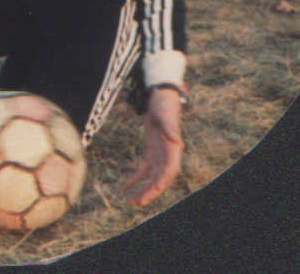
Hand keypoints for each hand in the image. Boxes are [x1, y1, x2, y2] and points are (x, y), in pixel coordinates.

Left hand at [121, 85, 184, 205]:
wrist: (159, 97)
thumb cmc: (164, 104)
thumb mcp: (165, 114)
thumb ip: (170, 128)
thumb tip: (176, 141)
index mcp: (173, 149)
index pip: (169, 170)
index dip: (162, 182)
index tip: (152, 191)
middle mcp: (168, 155)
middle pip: (159, 179)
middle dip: (149, 192)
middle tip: (136, 202)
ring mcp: (159, 155)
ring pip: (151, 178)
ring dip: (141, 189)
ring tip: (129, 201)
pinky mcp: (150, 152)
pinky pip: (143, 170)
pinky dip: (134, 179)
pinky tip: (123, 187)